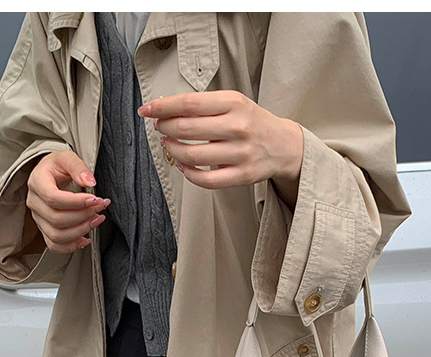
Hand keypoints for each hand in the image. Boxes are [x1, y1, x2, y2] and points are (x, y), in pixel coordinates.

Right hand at [26, 149, 109, 253]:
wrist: (51, 174)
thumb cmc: (58, 166)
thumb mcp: (67, 157)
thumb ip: (78, 167)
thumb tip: (89, 182)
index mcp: (36, 182)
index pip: (53, 198)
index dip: (76, 202)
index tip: (95, 199)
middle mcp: (33, 202)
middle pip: (56, 219)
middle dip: (83, 216)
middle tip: (100, 208)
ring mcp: (38, 218)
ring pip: (56, 235)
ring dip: (81, 231)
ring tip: (97, 220)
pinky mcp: (44, 229)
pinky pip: (54, 246)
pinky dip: (71, 246)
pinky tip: (86, 238)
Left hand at [139, 91, 302, 206]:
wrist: (283, 145)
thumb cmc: (252, 122)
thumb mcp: (233, 102)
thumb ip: (204, 105)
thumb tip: (165, 109)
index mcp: (234, 103)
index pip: (189, 103)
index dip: (163, 107)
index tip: (147, 110)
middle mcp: (239, 127)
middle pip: (187, 128)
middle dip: (165, 128)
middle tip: (159, 127)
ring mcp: (241, 153)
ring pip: (193, 155)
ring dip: (173, 150)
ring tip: (169, 145)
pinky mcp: (242, 175)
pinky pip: (206, 180)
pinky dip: (188, 173)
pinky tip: (183, 165)